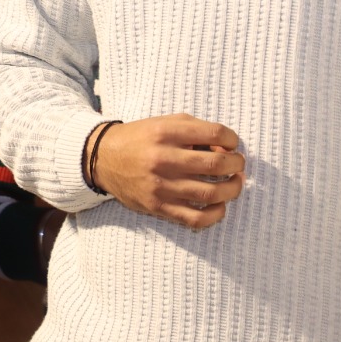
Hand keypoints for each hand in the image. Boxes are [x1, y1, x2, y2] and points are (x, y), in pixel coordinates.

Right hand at [91, 114, 244, 227]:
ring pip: (211, 193)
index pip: (215, 133)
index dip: (232, 139)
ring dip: (233, 189)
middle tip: (238, 164)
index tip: (232, 144)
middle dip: (237, 164)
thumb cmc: (140, 139)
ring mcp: (160, 185)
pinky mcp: (158, 206)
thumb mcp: (165, 123)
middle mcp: (163, 158)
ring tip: (234, 183)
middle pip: (217, 164)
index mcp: (165, 133)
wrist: (102, 159)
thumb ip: (196, 129)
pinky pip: (195, 218)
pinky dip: (216, 214)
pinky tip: (219, 206)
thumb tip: (226, 148)